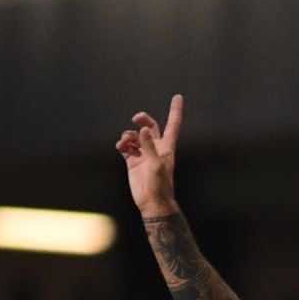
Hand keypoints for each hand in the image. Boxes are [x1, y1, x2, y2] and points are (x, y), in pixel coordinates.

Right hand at [117, 95, 183, 217]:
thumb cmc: (160, 186)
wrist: (152, 203)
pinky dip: (122, 144)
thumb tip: (143, 130)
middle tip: (136, 119)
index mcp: (167, 147)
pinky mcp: (132, 161)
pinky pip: (126, 146)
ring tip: (125, 142)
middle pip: (150, 126)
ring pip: (135, 136)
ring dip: (128, 135)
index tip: (178, 96)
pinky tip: (121, 147)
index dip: (175, 111)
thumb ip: (149, 146)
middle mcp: (155, 148)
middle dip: (143, 119)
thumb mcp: (156, 165)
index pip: (173, 124)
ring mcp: (143, 154)